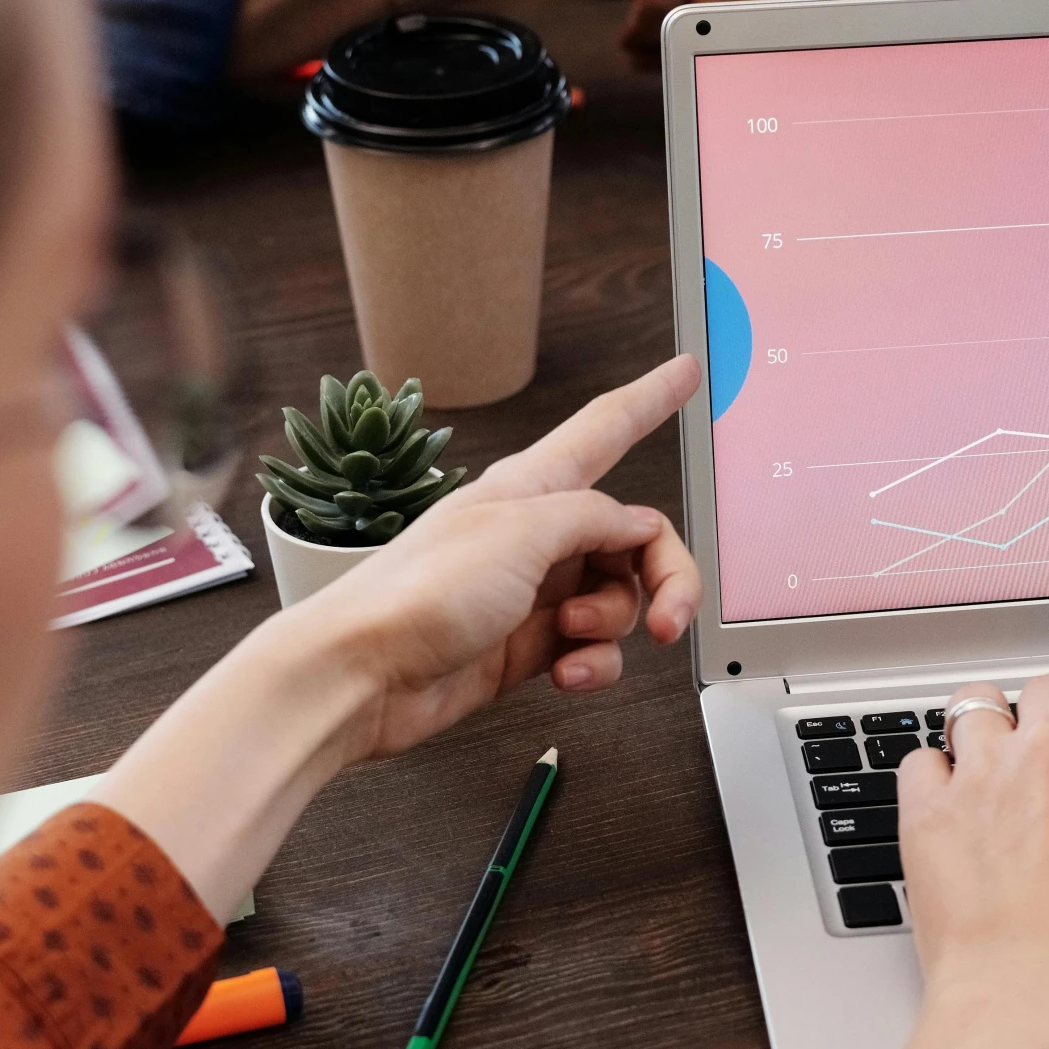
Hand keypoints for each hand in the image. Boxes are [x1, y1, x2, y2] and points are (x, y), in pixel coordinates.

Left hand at [296, 353, 703, 763]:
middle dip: (664, 577)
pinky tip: (566, 673)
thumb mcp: (520, 532)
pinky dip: (591, 664)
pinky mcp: (527, 646)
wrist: (361, 677)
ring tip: (573, 638)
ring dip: (614, 626)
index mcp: (531, 488)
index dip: (650, 398)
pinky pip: (591, 648)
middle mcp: (537, 534)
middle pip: (636, 539)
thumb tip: (639, 524)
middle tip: (669, 617)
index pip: (606, 429)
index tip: (687, 371)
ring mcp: (534, 592)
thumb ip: (594, 519)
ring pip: (619, 598)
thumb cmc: (416, 593)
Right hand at [457, 0, 791, 67]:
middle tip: (671, 62)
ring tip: (642, 48)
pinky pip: (663, 1)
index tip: (715, 66)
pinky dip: (644, 33)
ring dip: (674, 45)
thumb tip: (745, 55)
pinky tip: (625, 35)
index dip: (745, 40)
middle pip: (747, 6)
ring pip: (708, 7)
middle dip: (710, 46)